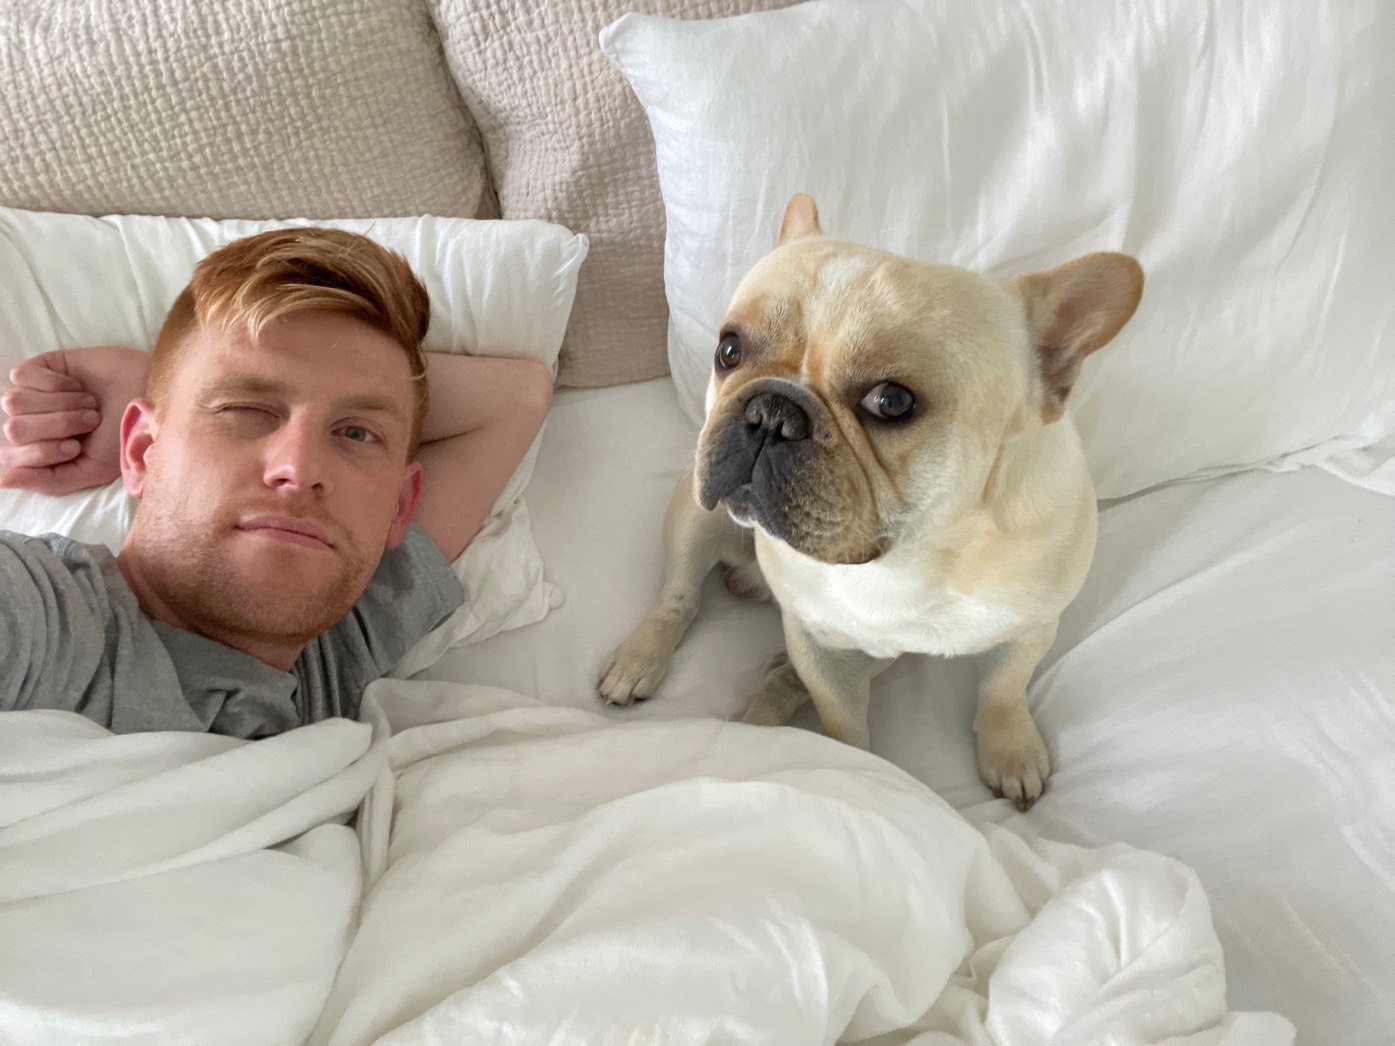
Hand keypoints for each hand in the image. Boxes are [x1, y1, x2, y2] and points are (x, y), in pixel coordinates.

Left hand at [1, 347, 148, 495]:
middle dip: (58, 425)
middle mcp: (31, 424)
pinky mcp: (39, 368)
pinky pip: (21, 376)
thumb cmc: (122, 435)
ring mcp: (33, 395)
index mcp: (39, 451)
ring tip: (87, 403)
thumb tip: (3, 481)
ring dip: (59, 403)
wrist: (147, 395)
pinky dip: (54, 382)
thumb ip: (49, 482)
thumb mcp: (93, 471)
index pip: (11, 456)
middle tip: (90, 421)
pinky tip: (77, 384)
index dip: (45, 451)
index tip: (76, 446)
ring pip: (14, 401)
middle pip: (14, 428)